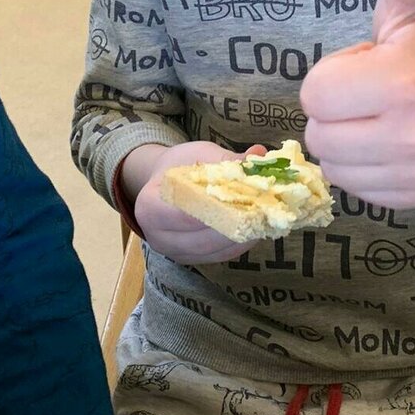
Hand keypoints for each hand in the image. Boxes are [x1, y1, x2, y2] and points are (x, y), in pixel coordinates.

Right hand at [131, 142, 266, 263]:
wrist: (164, 183)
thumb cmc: (179, 166)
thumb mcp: (199, 154)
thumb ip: (226, 158)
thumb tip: (258, 153)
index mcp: (149, 207)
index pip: (183, 214)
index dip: (215, 208)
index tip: (245, 198)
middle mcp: (158, 237)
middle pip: (202, 238)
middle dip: (235, 224)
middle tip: (264, 211)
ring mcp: (175, 254)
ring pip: (215, 251)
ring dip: (242, 236)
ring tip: (265, 218)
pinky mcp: (193, 261)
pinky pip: (220, 257)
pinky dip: (240, 243)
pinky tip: (256, 228)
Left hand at [300, 0, 414, 209]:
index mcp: (407, 81)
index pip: (314, 95)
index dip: (331, 76)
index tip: (366, 64)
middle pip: (318, 134)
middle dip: (336, 108)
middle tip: (372, 89)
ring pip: (331, 165)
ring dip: (346, 139)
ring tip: (380, 113)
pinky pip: (353, 187)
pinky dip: (362, 165)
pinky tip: (388, 140)